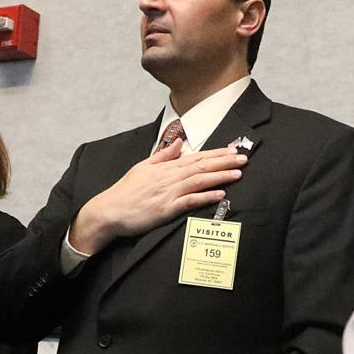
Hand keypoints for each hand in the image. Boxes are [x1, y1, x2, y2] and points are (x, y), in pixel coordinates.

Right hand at [69, 140, 246, 254]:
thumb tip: (179, 143)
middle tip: (243, 158)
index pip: (196, 157)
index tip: (232, 150)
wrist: (109, 210)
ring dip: (220, 176)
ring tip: (238, 173)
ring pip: (199, 180)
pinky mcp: (166, 209)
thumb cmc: (125, 191)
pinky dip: (205, 197)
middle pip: (201, 166)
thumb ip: (163, 155)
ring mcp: (168, 193)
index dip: (216, 153)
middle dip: (224, 161)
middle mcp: (169, 177)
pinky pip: (189, 201)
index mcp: (165, 167)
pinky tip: (220, 194)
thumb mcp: (143, 167)